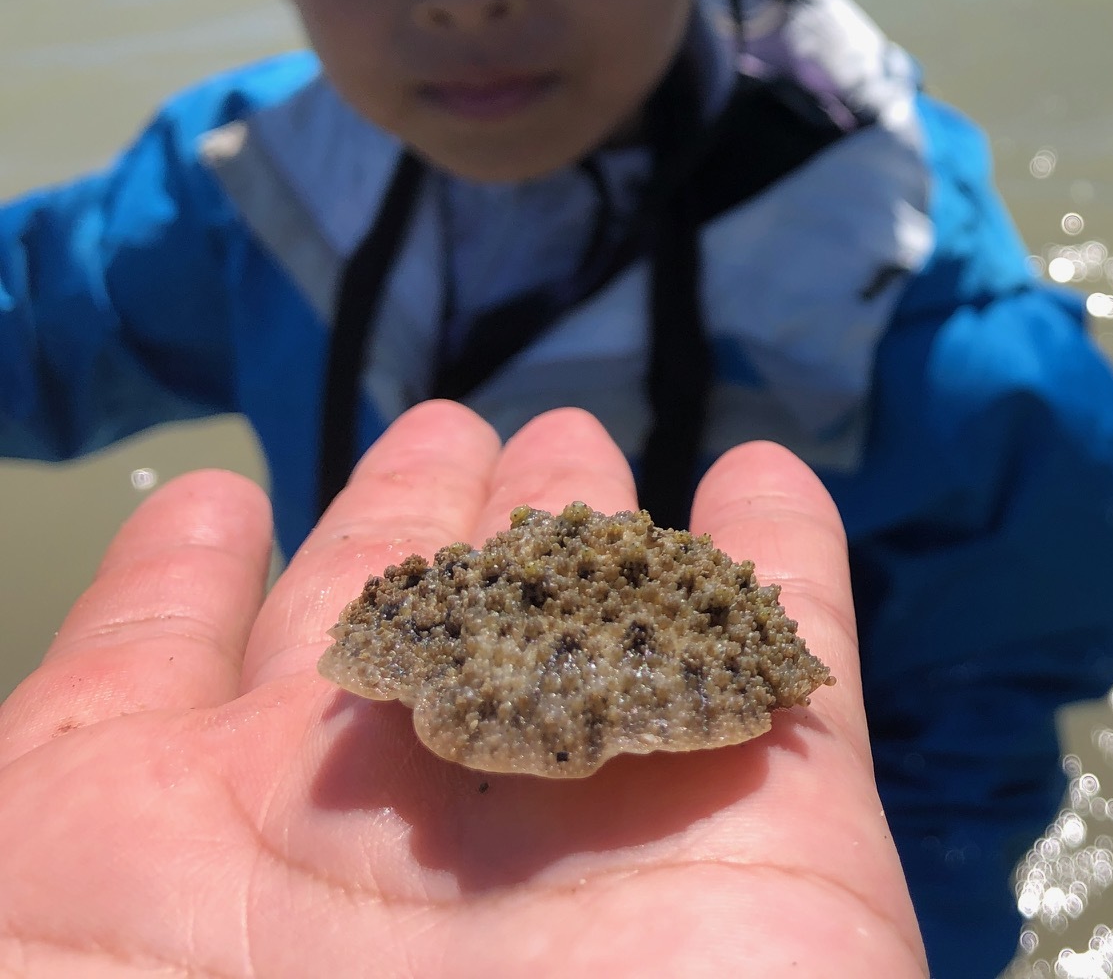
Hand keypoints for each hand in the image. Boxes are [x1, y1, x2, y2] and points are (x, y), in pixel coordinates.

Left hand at [0, 402, 925, 976]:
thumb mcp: (30, 924)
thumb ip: (47, 803)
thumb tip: (138, 602)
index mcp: (169, 871)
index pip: (170, 696)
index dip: (188, 593)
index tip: (218, 509)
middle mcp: (377, 847)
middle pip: (399, 645)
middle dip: (418, 528)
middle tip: (453, 435)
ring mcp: (584, 839)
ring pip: (587, 629)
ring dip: (579, 528)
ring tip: (561, 445)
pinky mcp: (778, 841)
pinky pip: (790, 661)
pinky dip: (783, 558)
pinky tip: (756, 475)